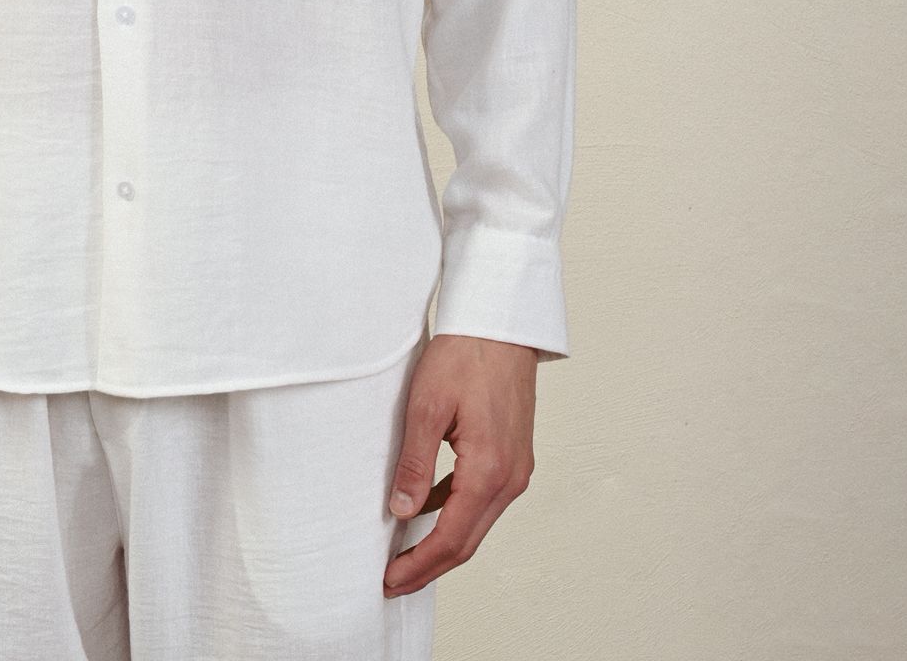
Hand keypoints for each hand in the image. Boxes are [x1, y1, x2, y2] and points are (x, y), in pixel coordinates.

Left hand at [383, 333, 537, 598]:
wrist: (499, 324)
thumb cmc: (465, 355)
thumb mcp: (427, 406)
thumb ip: (415, 463)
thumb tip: (401, 511)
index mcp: (490, 470)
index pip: (452, 538)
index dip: (419, 565)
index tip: (391, 581)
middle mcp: (510, 478)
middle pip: (468, 540)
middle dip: (430, 566)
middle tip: (394, 581)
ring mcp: (516, 468)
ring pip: (477, 522)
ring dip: (443, 543)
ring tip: (406, 555)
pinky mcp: (512, 456)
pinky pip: (482, 499)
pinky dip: (455, 514)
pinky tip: (427, 511)